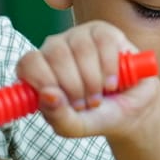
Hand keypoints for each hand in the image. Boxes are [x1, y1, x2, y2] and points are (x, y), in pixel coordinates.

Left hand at [19, 22, 159, 140]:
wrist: (132, 111)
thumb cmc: (98, 116)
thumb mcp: (75, 126)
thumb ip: (57, 116)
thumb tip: (47, 95)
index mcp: (40, 71)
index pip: (28, 64)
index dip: (44, 81)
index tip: (62, 101)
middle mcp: (55, 49)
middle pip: (55, 55)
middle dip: (74, 87)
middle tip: (86, 104)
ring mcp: (79, 37)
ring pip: (80, 48)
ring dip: (94, 80)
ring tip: (99, 94)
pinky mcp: (104, 32)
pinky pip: (103, 43)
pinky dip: (110, 68)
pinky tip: (112, 82)